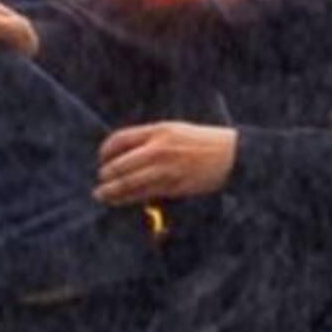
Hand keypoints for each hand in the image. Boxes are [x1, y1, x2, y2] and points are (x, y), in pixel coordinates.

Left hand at [96, 123, 237, 204]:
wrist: (232, 155)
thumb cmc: (203, 142)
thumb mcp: (175, 130)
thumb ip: (151, 138)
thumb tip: (126, 152)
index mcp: (159, 131)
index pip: (120, 139)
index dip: (106, 151)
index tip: (102, 158)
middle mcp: (159, 149)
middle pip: (120, 164)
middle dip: (106, 175)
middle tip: (100, 181)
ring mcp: (166, 169)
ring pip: (129, 183)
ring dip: (111, 191)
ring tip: (102, 195)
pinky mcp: (174, 186)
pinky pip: (144, 194)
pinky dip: (128, 199)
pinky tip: (120, 201)